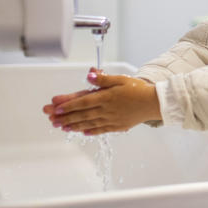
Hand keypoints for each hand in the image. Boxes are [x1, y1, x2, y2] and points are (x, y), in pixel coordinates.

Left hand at [43, 68, 160, 135]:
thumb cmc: (138, 89)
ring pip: (89, 123)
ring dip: (74, 125)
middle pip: (82, 114)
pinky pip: (102, 130)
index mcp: (106, 97)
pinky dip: (91, 131)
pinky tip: (83, 132)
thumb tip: (88, 76)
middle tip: (52, 119)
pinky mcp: (118, 126)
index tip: (55, 107)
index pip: (83, 101)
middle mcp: (107, 110)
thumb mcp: (121, 79)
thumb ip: (103, 79)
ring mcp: (112, 119)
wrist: (155, 102)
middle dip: (65, 117)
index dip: (68, 104)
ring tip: (62, 127)